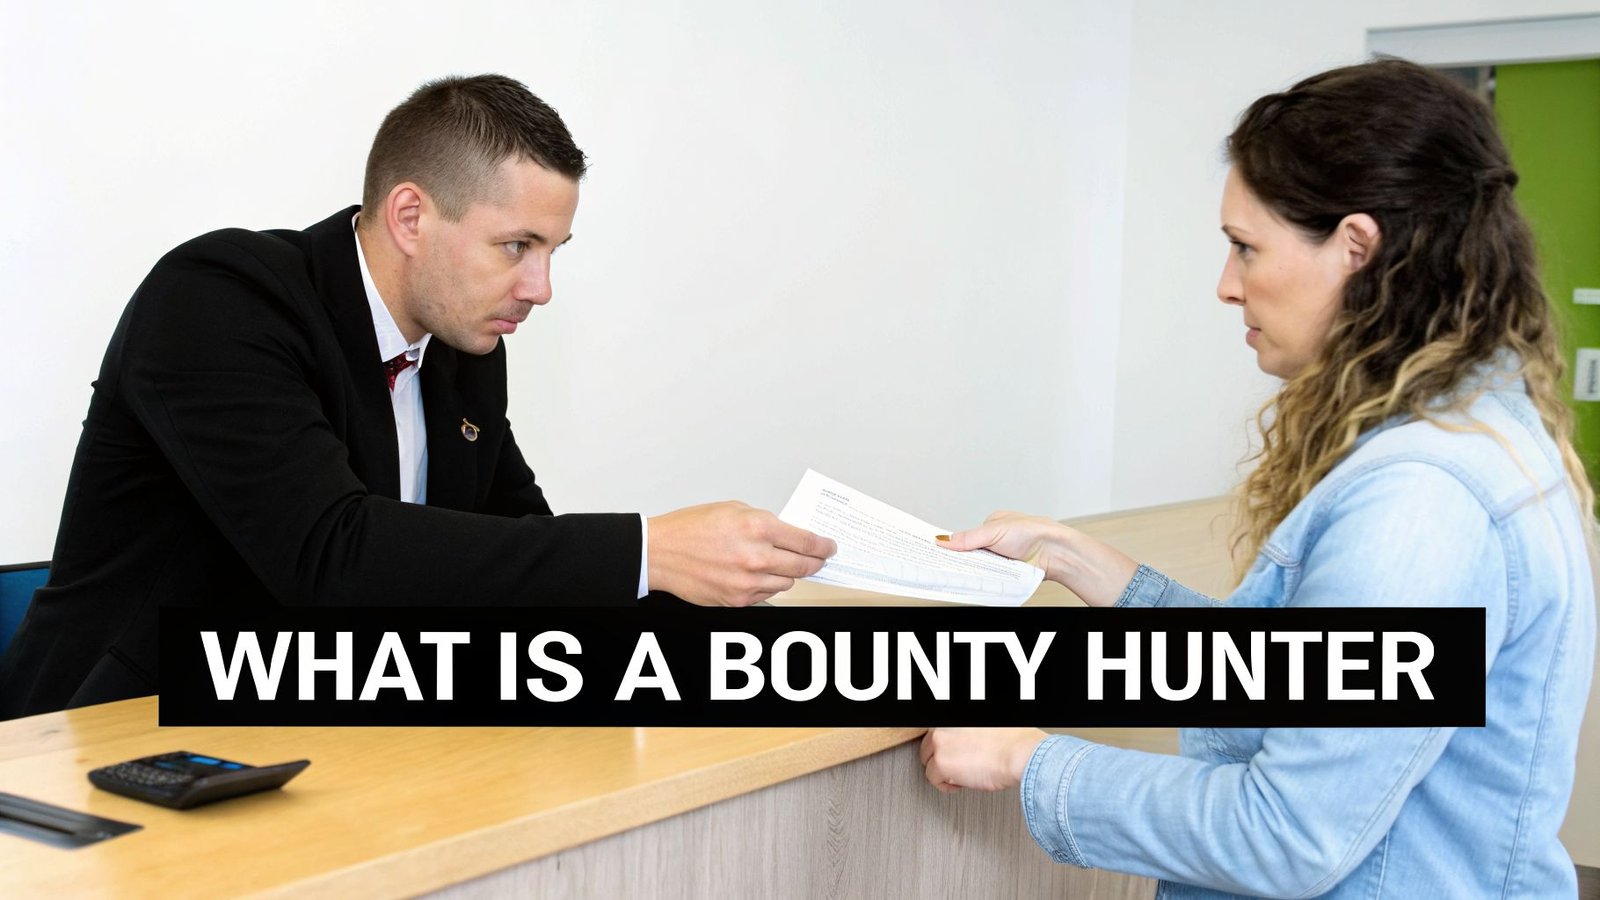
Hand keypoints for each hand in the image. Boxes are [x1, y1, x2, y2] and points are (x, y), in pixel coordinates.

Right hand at [647, 502, 836, 606]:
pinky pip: (766, 595)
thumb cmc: (691, 528)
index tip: (829, 547)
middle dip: (816, 562)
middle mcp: (756, 557)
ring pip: (787, 584)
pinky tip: (756, 575)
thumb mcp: (734, 510)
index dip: (823, 546)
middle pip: (803, 566)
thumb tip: (788, 535)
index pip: (806, 542)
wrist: (660, 553)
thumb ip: (765, 523)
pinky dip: (766, 586)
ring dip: (788, 574)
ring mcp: (747, 582)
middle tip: (820, 559)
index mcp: (758, 527)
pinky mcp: (737, 600)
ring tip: (778, 564)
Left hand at [919, 727, 1048, 792]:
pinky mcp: (940, 764)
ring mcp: (940, 744)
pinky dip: (945, 786)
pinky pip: (933, 779)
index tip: (955, 755)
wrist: (1019, 754)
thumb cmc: (1013, 741)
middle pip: (929, 747)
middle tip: (958, 767)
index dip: (948, 747)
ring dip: (943, 772)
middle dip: (942, 758)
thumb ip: (969, 733)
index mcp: (952, 718)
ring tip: (961, 776)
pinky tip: (960, 784)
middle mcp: (942, 727)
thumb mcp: (987, 727)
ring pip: (929, 763)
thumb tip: (963, 745)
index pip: (938, 734)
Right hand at [939, 511, 1137, 607]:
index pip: (965, 536)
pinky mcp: (1009, 571)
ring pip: (980, 566)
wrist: (1056, 553)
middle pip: (971, 553)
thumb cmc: (1034, 534)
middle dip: (962, 560)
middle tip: (946, 567)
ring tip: (963, 574)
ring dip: (974, 570)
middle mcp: (997, 540)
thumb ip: (968, 538)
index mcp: (992, 524)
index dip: (951, 545)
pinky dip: (985, 578)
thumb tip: (943, 540)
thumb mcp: (994, 532)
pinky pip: (991, 576)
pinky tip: (980, 580)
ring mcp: (1003, 557)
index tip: (935, 552)